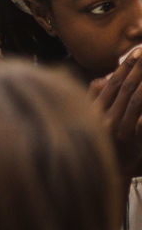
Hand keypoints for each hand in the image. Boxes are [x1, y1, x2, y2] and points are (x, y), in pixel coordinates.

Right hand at [89, 52, 141, 176]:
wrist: (109, 178)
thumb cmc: (103, 148)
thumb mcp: (93, 122)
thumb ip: (97, 100)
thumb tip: (102, 79)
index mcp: (94, 111)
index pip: (112, 83)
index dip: (125, 67)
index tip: (136, 52)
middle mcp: (103, 118)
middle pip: (125, 88)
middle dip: (138, 68)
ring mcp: (117, 130)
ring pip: (135, 100)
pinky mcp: (129, 140)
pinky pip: (139, 118)